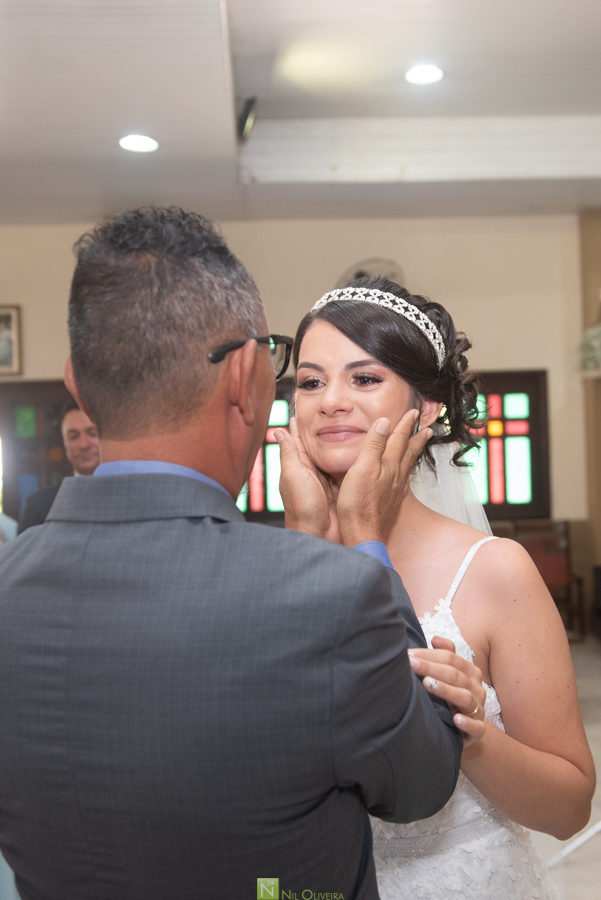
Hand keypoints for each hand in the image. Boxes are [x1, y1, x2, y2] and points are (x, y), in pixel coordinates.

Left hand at [276, 418, 340, 541]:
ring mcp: (326, 482)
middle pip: (318, 448)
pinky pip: (346, 470)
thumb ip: (289, 454)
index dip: (300, 427)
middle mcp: (311, 473)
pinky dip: (351, 460)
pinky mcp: (340, 490)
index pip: (298, 441)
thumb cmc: (303, 508)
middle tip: (330, 414)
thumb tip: (279, 431)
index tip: (302, 410)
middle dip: (323, 432)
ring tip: (348, 426)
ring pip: (333, 458)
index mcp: (298, 467)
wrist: (319, 535)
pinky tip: (358, 450)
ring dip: (339, 444)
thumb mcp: (294, 475)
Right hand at [336, 410, 430, 546]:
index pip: (399, 439)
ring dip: (414, 450)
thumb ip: (373, 445)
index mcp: (388, 464)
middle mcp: (395, 475)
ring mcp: (395, 489)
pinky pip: (404, 478)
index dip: (405, 424)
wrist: (363, 534)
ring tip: (421, 442)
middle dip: (416, 436)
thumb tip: (384, 423)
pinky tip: (407, 472)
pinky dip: (407, 469)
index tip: (413, 412)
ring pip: (408, 463)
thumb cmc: (358, 504)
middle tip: (427, 426)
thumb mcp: (361, 468)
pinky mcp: (391, 500)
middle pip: (409, 450)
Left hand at [408, 636, 486, 747]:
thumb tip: (435, 638)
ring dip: (446, 690)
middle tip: (411, 664)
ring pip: (465, 697)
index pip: (451, 658)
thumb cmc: (451, 697)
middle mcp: (476, 689)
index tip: (408, 654)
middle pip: (455, 675)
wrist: (462, 730)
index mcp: (470, 672)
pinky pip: (477, 727)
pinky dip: (468, 723)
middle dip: (431, 668)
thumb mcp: (448, 675)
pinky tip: (456, 719)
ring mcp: (478, 710)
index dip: (429, 655)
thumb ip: (444, 655)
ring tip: (427, 684)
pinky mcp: (478, 731)